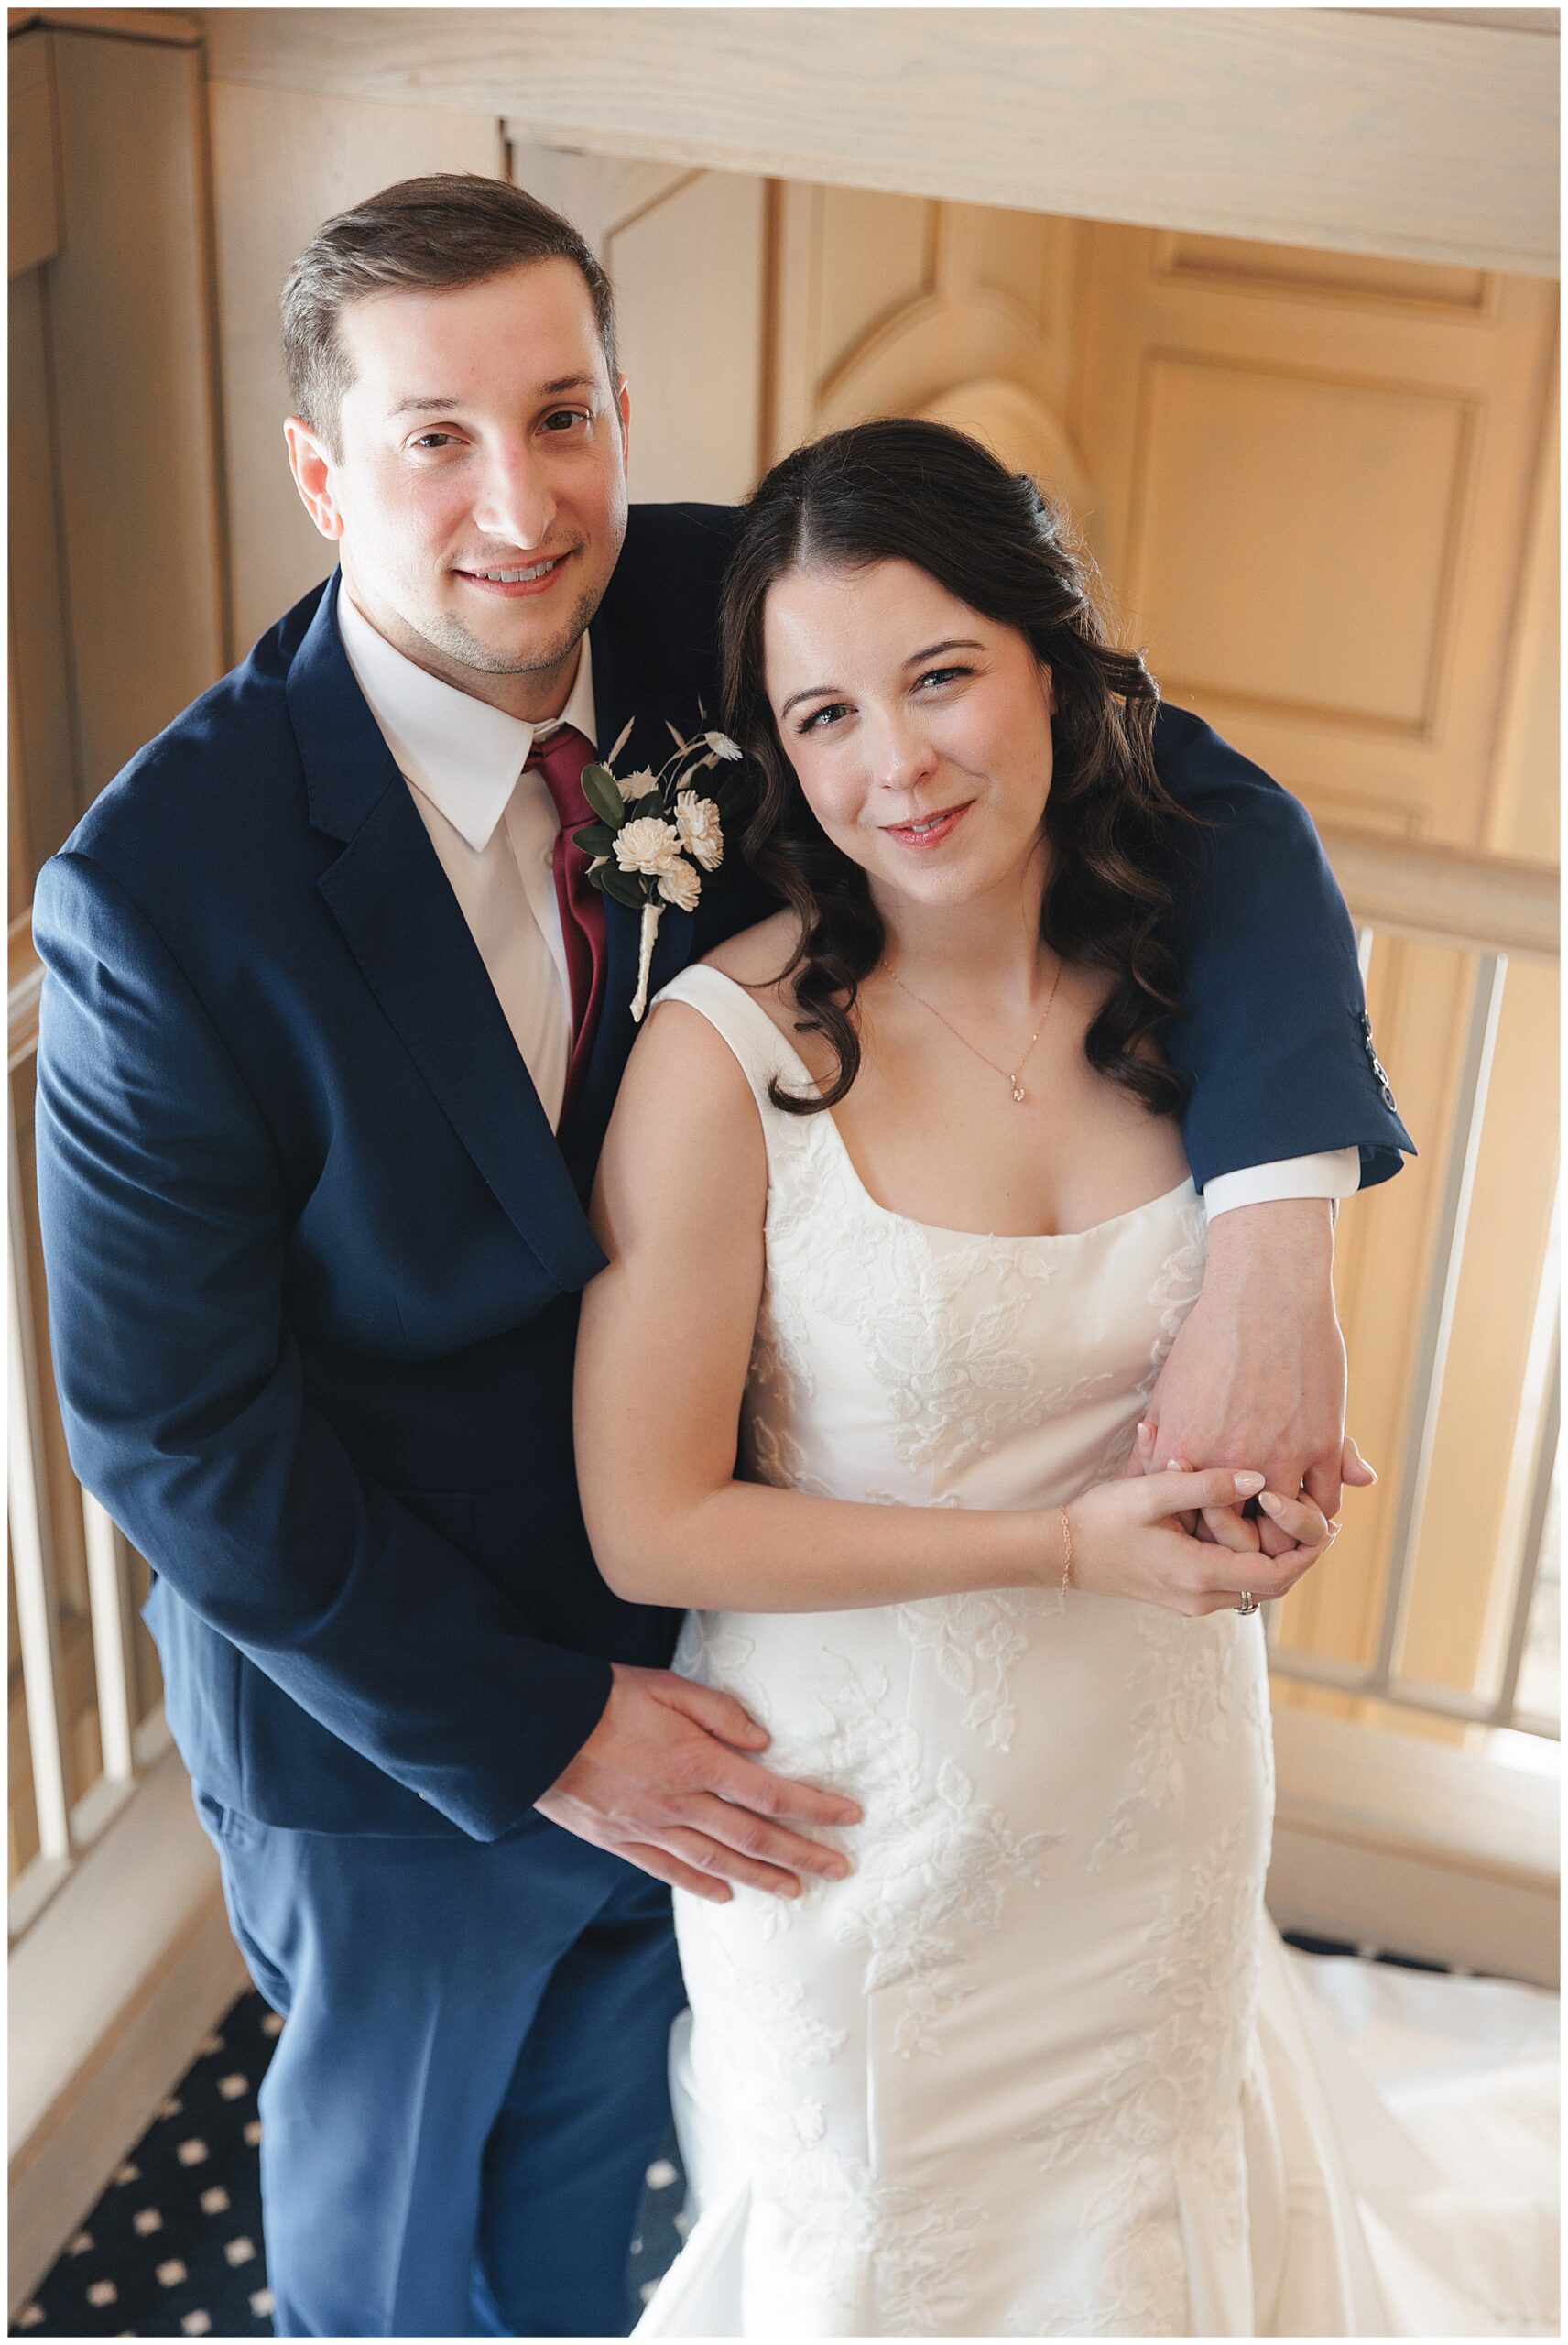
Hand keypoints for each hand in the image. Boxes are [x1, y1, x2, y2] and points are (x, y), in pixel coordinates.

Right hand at [535, 1663, 861, 1902]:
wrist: (537, 1732)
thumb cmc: (606, 1699)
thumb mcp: (669, 1687)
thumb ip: (720, 1713)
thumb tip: (763, 1743)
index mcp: (698, 1763)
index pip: (771, 1794)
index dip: (814, 1808)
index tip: (848, 1816)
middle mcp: (681, 1804)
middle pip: (755, 1839)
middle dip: (804, 1854)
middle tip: (841, 1867)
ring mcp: (651, 1829)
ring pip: (719, 1864)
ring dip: (764, 1879)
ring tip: (798, 1890)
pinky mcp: (624, 1843)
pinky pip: (672, 1872)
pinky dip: (703, 1888)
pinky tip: (726, 1897)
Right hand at [1059, 1466, 1333, 1616]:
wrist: (1061, 1553)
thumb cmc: (1102, 1520)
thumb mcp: (1153, 1492)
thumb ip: (1206, 1485)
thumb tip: (1256, 1479)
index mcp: (1199, 1575)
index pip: (1276, 1576)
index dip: (1308, 1553)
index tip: (1329, 1524)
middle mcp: (1200, 1598)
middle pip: (1271, 1587)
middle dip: (1300, 1557)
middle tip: (1322, 1523)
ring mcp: (1190, 1602)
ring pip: (1253, 1588)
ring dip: (1277, 1560)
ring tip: (1292, 1523)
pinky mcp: (1181, 1595)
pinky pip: (1232, 1585)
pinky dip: (1251, 1563)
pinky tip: (1251, 1532)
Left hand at [1143, 1200, 1348, 1554]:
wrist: (1266, 1294)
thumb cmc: (1210, 1340)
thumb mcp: (1167, 1394)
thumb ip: (1154, 1447)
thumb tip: (1134, 1484)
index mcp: (1185, 1454)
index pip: (1186, 1528)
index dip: (1196, 1538)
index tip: (1203, 1535)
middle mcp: (1231, 1464)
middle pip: (1237, 1540)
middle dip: (1241, 1547)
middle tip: (1247, 1543)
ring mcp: (1280, 1457)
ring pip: (1285, 1531)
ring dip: (1284, 1536)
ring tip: (1280, 1531)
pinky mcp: (1322, 1444)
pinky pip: (1325, 1503)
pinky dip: (1318, 1513)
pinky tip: (1310, 1505)